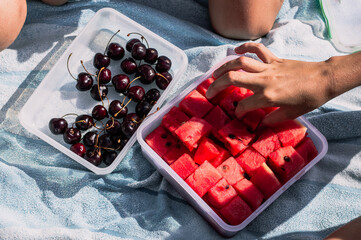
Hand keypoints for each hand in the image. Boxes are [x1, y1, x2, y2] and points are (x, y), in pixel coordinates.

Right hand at [206, 43, 333, 124]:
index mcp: (268, 97)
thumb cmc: (310, 99)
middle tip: (209, 92)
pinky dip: (245, 47)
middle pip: (233, 78)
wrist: (325, 79)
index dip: (237, 111)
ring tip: (214, 74)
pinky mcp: (274, 59)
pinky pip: (257, 49)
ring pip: (240, 62)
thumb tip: (260, 123)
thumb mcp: (292, 114)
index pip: (244, 105)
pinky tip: (236, 50)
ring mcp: (268, 68)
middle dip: (217, 85)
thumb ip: (273, 119)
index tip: (237, 114)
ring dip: (224, 67)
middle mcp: (264, 81)